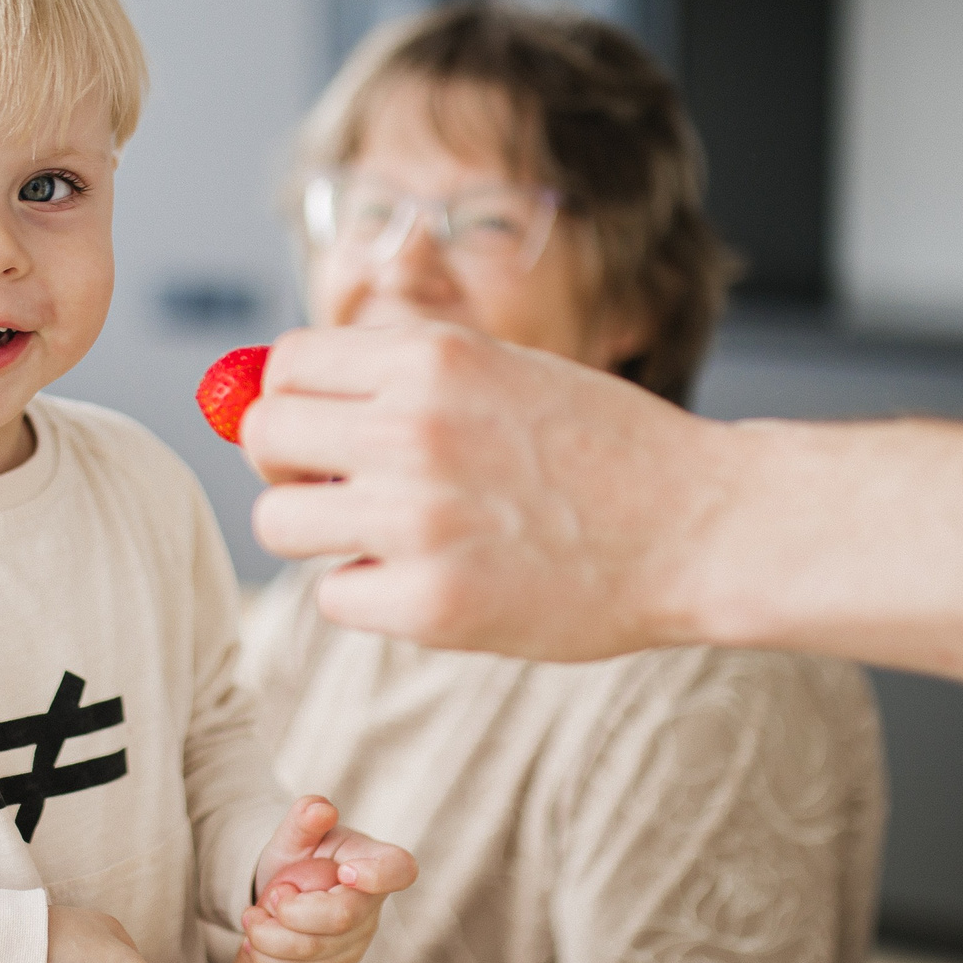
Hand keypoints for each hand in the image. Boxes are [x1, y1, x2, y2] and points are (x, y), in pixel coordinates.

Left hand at [243, 324, 733, 660]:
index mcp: (432, 358)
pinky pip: (332, 597)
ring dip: (318, 534)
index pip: (284, 365)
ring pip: (278, 522)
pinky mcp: (432, 605)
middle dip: (289, 466)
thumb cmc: (603, 450)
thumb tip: (276, 393)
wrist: (700, 525)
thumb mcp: (503, 368)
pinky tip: (430, 581)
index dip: (291, 400)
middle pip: (263, 437)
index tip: (321, 431)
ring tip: (385, 538)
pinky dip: (368, 596)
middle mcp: (414, 428)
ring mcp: (418, 519)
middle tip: (342, 489)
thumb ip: (399, 377)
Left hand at [244, 795, 416, 962]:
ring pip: (315, 952)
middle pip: (341, 918)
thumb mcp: (296, 832)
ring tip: (252, 917)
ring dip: (270, 937)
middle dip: (290, 912)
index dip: (378, 876)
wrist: (282, 891)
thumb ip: (305, 818)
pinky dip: (270, 959)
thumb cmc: (298, 854)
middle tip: (266, 897)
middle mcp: (375, 904)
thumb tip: (320, 809)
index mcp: (376, 860)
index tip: (343, 872)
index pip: (398, 870)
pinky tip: (256, 941)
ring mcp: (360, 938)